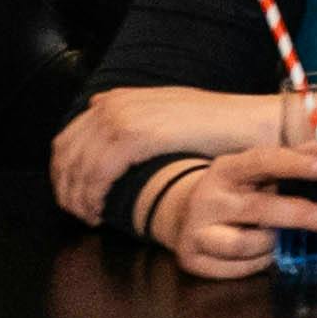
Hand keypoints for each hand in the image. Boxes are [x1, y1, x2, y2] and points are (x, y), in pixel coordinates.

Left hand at [48, 82, 295, 222]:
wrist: (253, 123)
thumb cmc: (221, 126)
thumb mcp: (170, 112)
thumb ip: (135, 112)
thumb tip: (98, 106)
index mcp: (119, 99)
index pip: (69, 138)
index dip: (63, 172)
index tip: (73, 197)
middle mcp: (115, 104)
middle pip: (66, 153)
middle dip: (65, 188)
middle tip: (78, 214)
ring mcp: (124, 116)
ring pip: (78, 165)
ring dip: (76, 197)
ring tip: (89, 218)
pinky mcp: (136, 135)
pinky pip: (98, 171)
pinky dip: (93, 195)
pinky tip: (100, 212)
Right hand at [139, 130, 316, 282]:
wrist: (185, 214)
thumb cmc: (244, 187)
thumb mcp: (273, 166)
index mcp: (230, 167)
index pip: (264, 160)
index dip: (297, 164)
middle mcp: (209, 196)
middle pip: (261, 208)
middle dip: (302, 215)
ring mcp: (198, 228)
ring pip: (248, 244)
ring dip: (274, 244)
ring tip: (281, 237)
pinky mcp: (193, 258)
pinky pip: (239, 268)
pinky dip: (257, 263)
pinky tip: (261, 253)